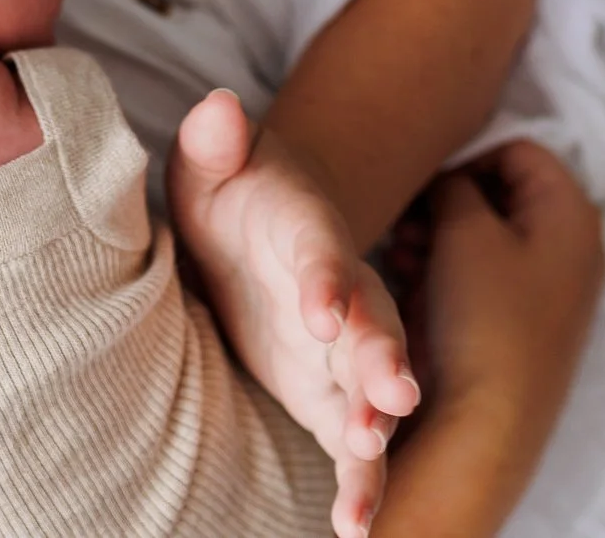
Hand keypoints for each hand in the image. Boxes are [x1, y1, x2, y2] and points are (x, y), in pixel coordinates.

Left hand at [170, 90, 418, 537]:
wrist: (263, 231)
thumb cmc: (234, 196)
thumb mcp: (212, 165)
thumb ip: (215, 142)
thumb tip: (217, 108)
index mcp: (308, 232)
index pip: (320, 251)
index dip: (324, 277)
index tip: (320, 309)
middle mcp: (342, 295)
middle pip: (373, 324)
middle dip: (381, 357)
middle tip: (392, 393)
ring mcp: (344, 352)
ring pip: (374, 390)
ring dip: (375, 424)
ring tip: (368, 458)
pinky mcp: (332, 397)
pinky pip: (356, 444)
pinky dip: (360, 482)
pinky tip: (352, 527)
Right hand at [417, 140, 604, 438]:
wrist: (492, 423)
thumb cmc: (483, 319)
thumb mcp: (463, 231)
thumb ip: (456, 184)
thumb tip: (450, 181)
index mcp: (574, 213)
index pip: (518, 149)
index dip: (466, 160)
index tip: (425, 189)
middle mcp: (577, 247)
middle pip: (506, 193)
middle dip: (450, 202)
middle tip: (407, 226)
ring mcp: (557, 288)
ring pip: (493, 235)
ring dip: (444, 236)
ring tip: (403, 257)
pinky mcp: (532, 322)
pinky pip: (490, 274)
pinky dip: (453, 270)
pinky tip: (415, 284)